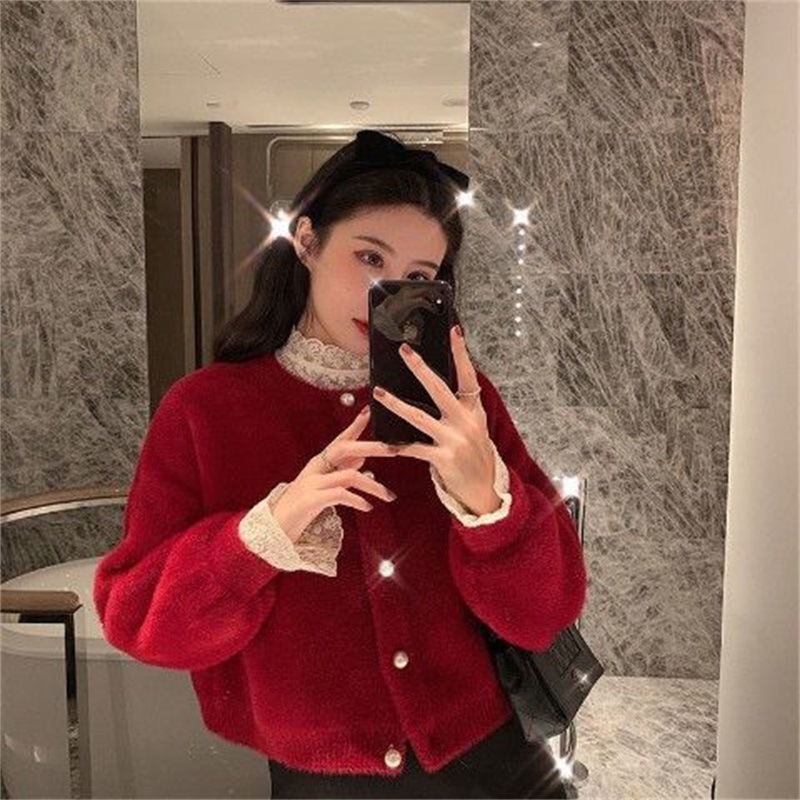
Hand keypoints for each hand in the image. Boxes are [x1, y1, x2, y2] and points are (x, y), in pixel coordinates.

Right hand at [271, 408, 397, 542]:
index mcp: (318, 464)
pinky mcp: (310, 500)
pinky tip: (367, 507)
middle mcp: (314, 469)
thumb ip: (341, 472)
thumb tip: (362, 458)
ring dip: (373, 485)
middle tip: (394, 450)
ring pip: (349, 475)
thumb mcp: (322, 487)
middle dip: (371, 447)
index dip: (354, 426)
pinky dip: (357, 500)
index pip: (339, 440)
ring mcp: (311, 483)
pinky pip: (340, 495)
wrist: (274, 530)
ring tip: (388, 496)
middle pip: (345, 449)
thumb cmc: (301, 509)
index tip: (369, 412)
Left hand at [371, 325, 500, 515]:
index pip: (468, 375)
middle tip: (404, 351)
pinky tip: (384, 444)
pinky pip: (414, 449)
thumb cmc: (476, 457)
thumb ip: (461, 408)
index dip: (460, 353)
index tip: (454, 330)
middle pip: (439, 389)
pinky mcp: (443, 459)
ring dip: (396, 404)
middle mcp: (465, 422)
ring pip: (419, 417)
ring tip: (378, 393)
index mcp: (474, 411)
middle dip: (420, 368)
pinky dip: (397, 447)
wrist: (485, 492)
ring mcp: (454, 440)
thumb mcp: (476, 427)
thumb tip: (439, 385)